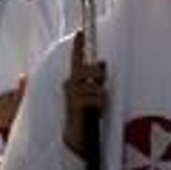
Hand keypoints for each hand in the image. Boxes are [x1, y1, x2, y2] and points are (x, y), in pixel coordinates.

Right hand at [62, 31, 107, 158]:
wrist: (76, 139)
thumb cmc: (85, 116)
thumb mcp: (91, 95)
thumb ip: (93, 79)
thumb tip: (101, 62)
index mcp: (72, 82)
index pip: (75, 60)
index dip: (78, 45)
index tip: (81, 30)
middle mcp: (69, 86)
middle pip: (86, 69)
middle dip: (97, 74)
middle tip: (101, 82)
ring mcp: (72, 96)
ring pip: (94, 85)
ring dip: (101, 94)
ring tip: (98, 105)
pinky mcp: (76, 107)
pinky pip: (96, 97)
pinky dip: (101, 103)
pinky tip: (97, 112)